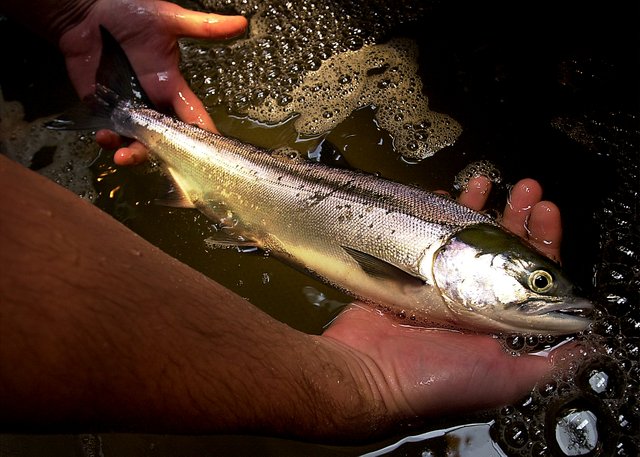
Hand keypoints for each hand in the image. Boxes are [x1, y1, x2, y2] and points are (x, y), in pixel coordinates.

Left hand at [56, 0, 246, 164]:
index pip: (194, 117)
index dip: (203, 135)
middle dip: (164, 155)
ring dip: (132, 154)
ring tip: (122, 156)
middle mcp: (153, 103)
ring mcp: (128, 109)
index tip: (209, 155)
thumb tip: (241, 22)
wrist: (84, 12)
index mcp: (171, 87)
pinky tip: (104, 138)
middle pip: (166, 139)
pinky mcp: (103, 110)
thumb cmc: (126, 12)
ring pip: (138, 142)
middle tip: (160, 162)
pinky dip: (108, 142)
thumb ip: (203, 27)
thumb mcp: (168, 19)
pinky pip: (110, 134)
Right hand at [321, 177, 562, 428]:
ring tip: (483, 182)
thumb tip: (588, 343)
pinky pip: (423, 238)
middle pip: (498, 248)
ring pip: (461, 239)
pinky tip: (442, 198)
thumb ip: (548, 361)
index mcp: (496, 322)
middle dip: (514, 215)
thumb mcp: (506, 380)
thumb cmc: (436, 382)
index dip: (541, 241)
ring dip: (475, 208)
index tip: (545, 212)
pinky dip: (432, 216)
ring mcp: (436, 286)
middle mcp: (470, 301)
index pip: (530, 275)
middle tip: (523, 189)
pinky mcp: (405, 276)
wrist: (369, 376)